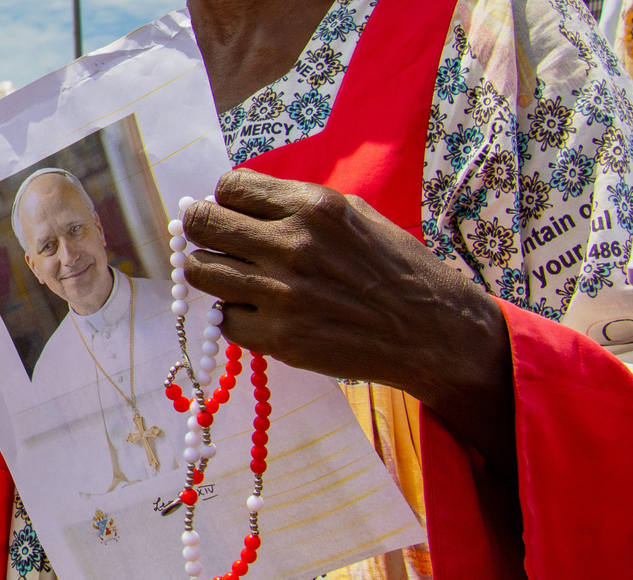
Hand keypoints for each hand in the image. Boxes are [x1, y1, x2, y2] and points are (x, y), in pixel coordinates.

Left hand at [183, 169, 514, 461]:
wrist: (431, 331)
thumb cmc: (394, 268)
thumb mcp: (353, 214)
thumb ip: (295, 206)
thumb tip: (238, 204)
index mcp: (312, 206)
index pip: (229, 186)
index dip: (226, 198)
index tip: (233, 211)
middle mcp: (292, 245)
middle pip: (202, 224)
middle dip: (202, 228)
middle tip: (212, 238)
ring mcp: (282, 294)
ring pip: (200, 272)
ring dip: (209, 271)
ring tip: (231, 275)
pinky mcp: (280, 338)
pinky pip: (224, 319)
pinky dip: (235, 315)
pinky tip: (259, 312)